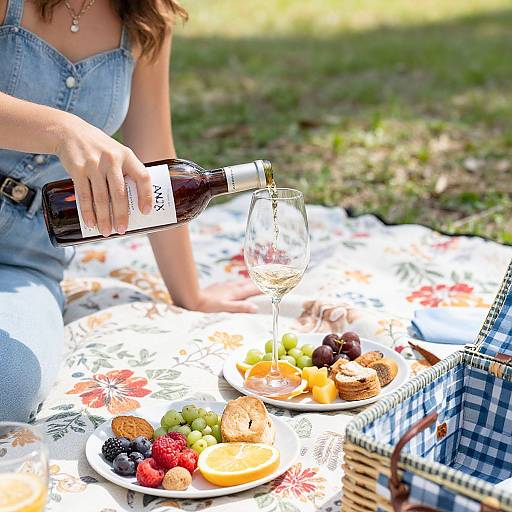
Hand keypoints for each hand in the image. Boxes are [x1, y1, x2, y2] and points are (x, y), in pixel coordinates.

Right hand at [55, 114, 151, 236]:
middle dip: (121, 215)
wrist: (69, 132)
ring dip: (104, 217)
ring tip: (106, 231)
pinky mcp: (78, 169)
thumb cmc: (100, 149)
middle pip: (119, 193)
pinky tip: (91, 222)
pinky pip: (84, 194)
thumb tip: (136, 205)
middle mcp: (112, 159)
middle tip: (122, 230)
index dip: (146, 195)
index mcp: (127, 156)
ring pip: (101, 197)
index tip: (146, 212)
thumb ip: (126, 172)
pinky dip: (87, 211)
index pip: (142, 177)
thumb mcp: (118, 153)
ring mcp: (94, 164)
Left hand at [188, 279, 261, 312]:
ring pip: (240, 282)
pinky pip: (232, 283)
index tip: (273, 285)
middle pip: (248, 284)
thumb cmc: (208, 305)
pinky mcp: (218, 286)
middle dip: (258, 282)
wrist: (192, 298)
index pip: (252, 290)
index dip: (263, 287)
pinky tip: (236, 284)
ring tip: (255, 281)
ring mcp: (225, 286)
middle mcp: (231, 287)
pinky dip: (238, 283)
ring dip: (249, 281)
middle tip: (268, 280)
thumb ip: (240, 307)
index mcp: (235, 293)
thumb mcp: (225, 308)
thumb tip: (256, 308)